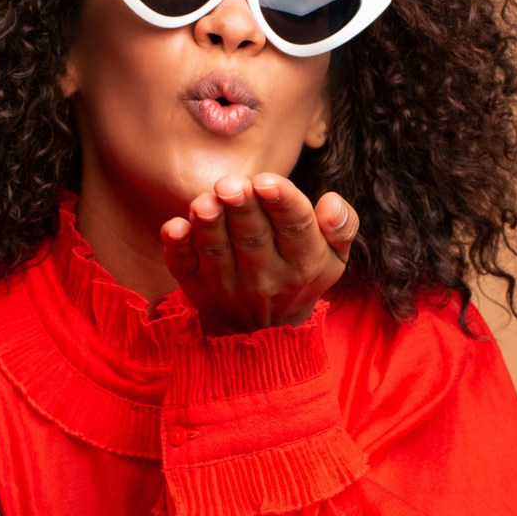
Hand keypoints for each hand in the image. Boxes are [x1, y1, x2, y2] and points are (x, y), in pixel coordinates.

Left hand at [160, 173, 359, 335]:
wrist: (267, 333)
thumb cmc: (302, 275)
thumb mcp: (335, 257)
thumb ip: (341, 227)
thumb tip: (331, 202)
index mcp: (304, 261)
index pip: (295, 227)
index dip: (281, 202)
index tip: (267, 181)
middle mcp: (266, 276)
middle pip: (253, 236)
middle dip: (241, 208)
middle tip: (231, 184)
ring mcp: (227, 284)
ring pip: (217, 250)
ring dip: (209, 225)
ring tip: (205, 202)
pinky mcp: (196, 287)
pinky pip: (183, 266)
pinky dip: (177, 247)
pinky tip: (174, 227)